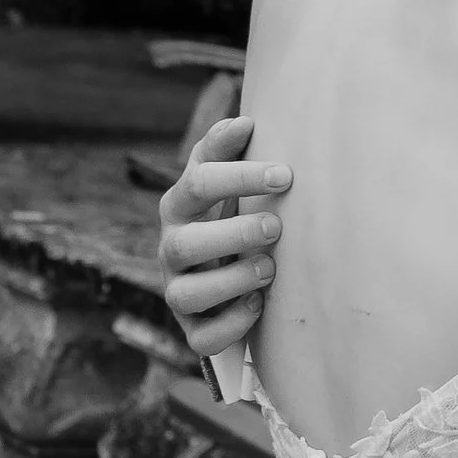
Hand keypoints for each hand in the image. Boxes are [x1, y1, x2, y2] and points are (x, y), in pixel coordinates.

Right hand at [158, 114, 291, 359]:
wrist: (220, 267)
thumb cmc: (227, 210)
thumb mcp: (223, 176)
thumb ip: (226, 148)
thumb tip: (245, 121)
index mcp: (180, 205)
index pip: (198, 183)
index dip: (240, 176)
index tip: (285, 175)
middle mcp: (171, 248)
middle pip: (185, 244)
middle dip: (234, 235)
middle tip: (276, 227)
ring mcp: (178, 290)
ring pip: (187, 295)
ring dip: (232, 281)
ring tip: (270, 269)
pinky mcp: (192, 327)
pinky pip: (202, 337)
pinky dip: (231, 324)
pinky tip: (259, 305)